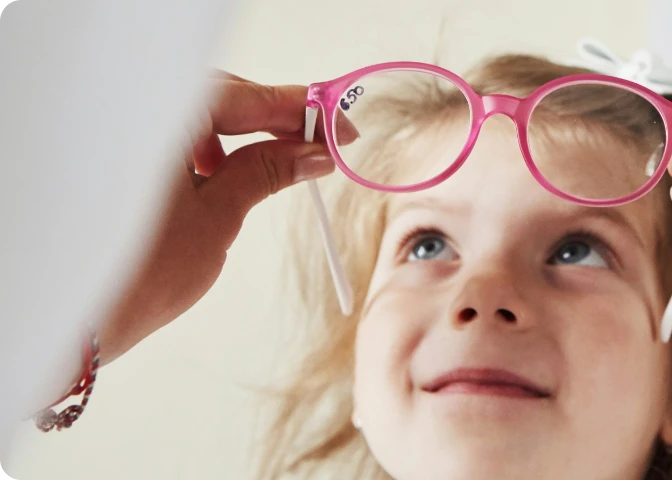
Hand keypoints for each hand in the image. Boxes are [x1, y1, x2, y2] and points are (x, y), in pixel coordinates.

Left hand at [97, 70, 337, 365]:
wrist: (80, 321)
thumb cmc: (142, 271)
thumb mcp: (217, 216)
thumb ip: (267, 170)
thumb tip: (315, 153)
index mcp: (160, 117)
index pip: (246, 96)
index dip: (301, 110)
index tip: (341, 129)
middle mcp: (138, 113)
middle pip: (223, 97)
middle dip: (275, 119)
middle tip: (321, 146)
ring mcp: (127, 133)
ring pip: (201, 113)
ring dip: (244, 133)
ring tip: (279, 162)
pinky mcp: (123, 154)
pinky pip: (176, 132)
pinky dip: (209, 145)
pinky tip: (221, 169)